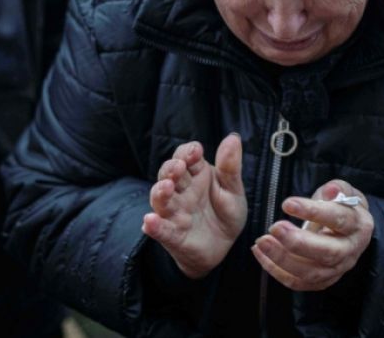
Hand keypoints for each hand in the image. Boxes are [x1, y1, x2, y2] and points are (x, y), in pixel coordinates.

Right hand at [142, 134, 246, 278]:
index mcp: (196, 174)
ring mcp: (174, 212)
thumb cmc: (225, 213)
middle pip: (168, 174)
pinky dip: (154, 226)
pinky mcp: (172, 235)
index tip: (196, 151)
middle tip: (178, 167)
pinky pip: (161, 229)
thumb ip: (230, 166)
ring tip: (166, 188)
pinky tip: (149, 221)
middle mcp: (181, 190)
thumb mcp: (233, 190)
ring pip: (160, 199)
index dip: (188, 152)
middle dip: (171, 169)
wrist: (225, 246)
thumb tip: (233, 138)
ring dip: (160, 192)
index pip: (185, 156)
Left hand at [251, 179, 373, 290]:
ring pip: (311, 272)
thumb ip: (338, 188)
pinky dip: (276, 271)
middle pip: (328, 253)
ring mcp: (337, 270)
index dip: (313, 212)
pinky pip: (298, 282)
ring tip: (262, 241)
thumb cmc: (341, 206)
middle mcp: (350, 251)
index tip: (287, 204)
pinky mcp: (321, 281)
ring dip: (283, 259)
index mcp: (358, 225)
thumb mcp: (343, 191)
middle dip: (298, 242)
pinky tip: (260, 253)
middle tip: (274, 227)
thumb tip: (331, 190)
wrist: (349, 231)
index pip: (338, 219)